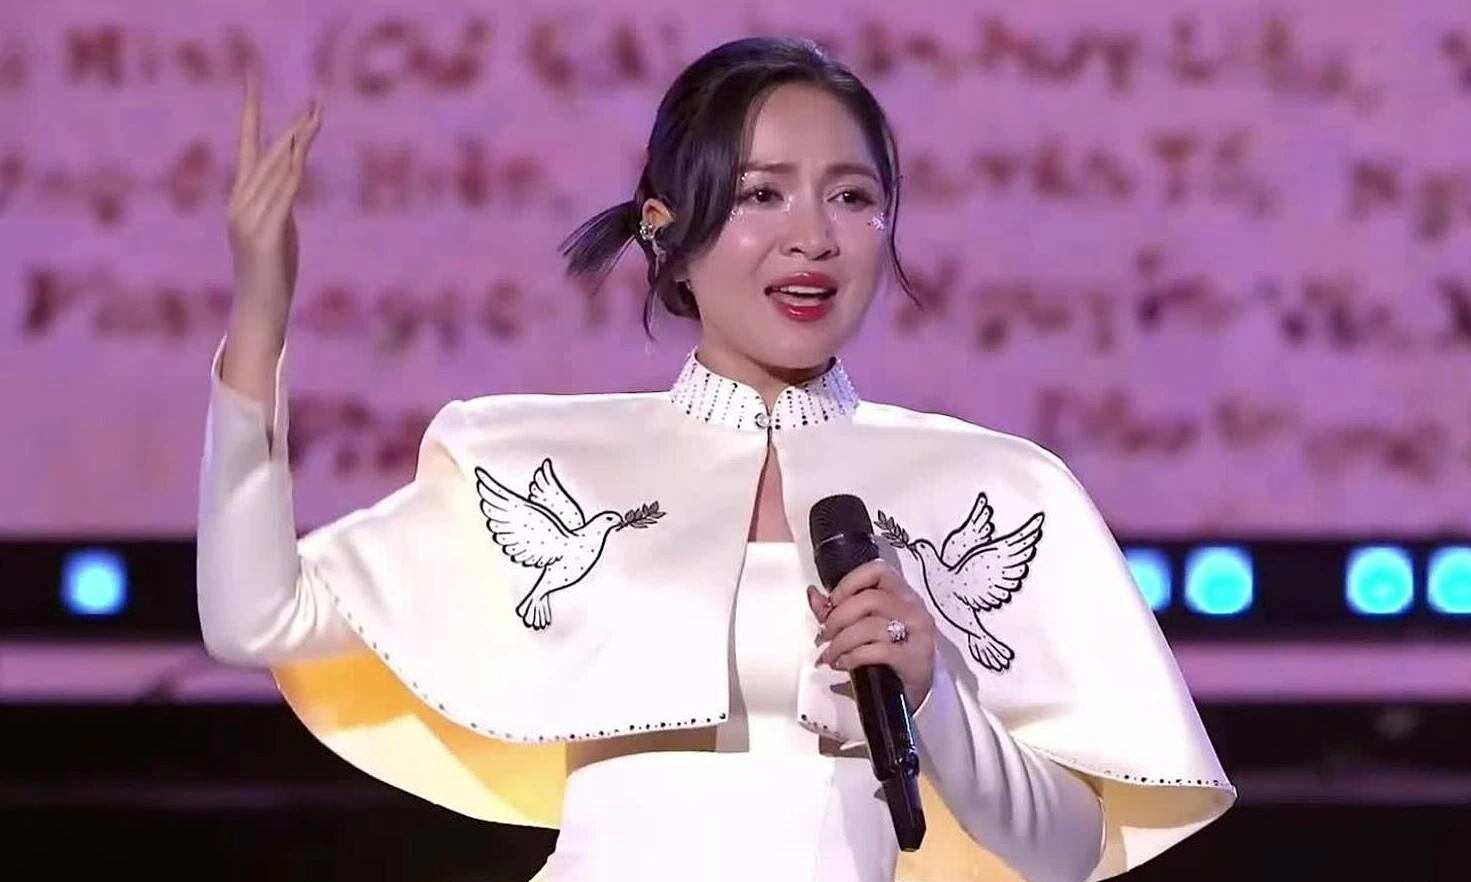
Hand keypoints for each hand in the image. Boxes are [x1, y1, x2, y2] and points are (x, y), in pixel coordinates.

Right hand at [225, 67, 321, 334]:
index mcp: (241, 196)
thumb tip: (292, 171)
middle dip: (293, 127)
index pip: (245, 144)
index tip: (252, 77)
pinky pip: (281, 198)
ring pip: (276, 170)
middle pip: (267, 153)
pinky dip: (292, 175)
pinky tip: (302, 157)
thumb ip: (281, 197)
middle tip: (315, 102)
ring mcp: (248, 218)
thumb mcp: (279, 226)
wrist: (259, 310)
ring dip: (299, 143)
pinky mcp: (263, 235)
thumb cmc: (272, 271)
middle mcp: (239, 201)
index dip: (250, 109)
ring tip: (317, 118)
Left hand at [807, 560, 937, 707]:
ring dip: (841, 642)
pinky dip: (853, 657)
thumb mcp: (865, 628)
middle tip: (824, 635)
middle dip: (838, 618)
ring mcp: (917, 633)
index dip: (850, 582)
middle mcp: (913, 608)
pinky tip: (843, 664)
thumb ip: (838, 610)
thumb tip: (813, 594)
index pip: (878, 571)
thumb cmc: (889, 654)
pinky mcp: (914, 659)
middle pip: (869, 599)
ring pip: (870, 626)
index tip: (833, 601)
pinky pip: (877, 651)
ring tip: (830, 655)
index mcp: (902, 594)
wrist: (914, 691)